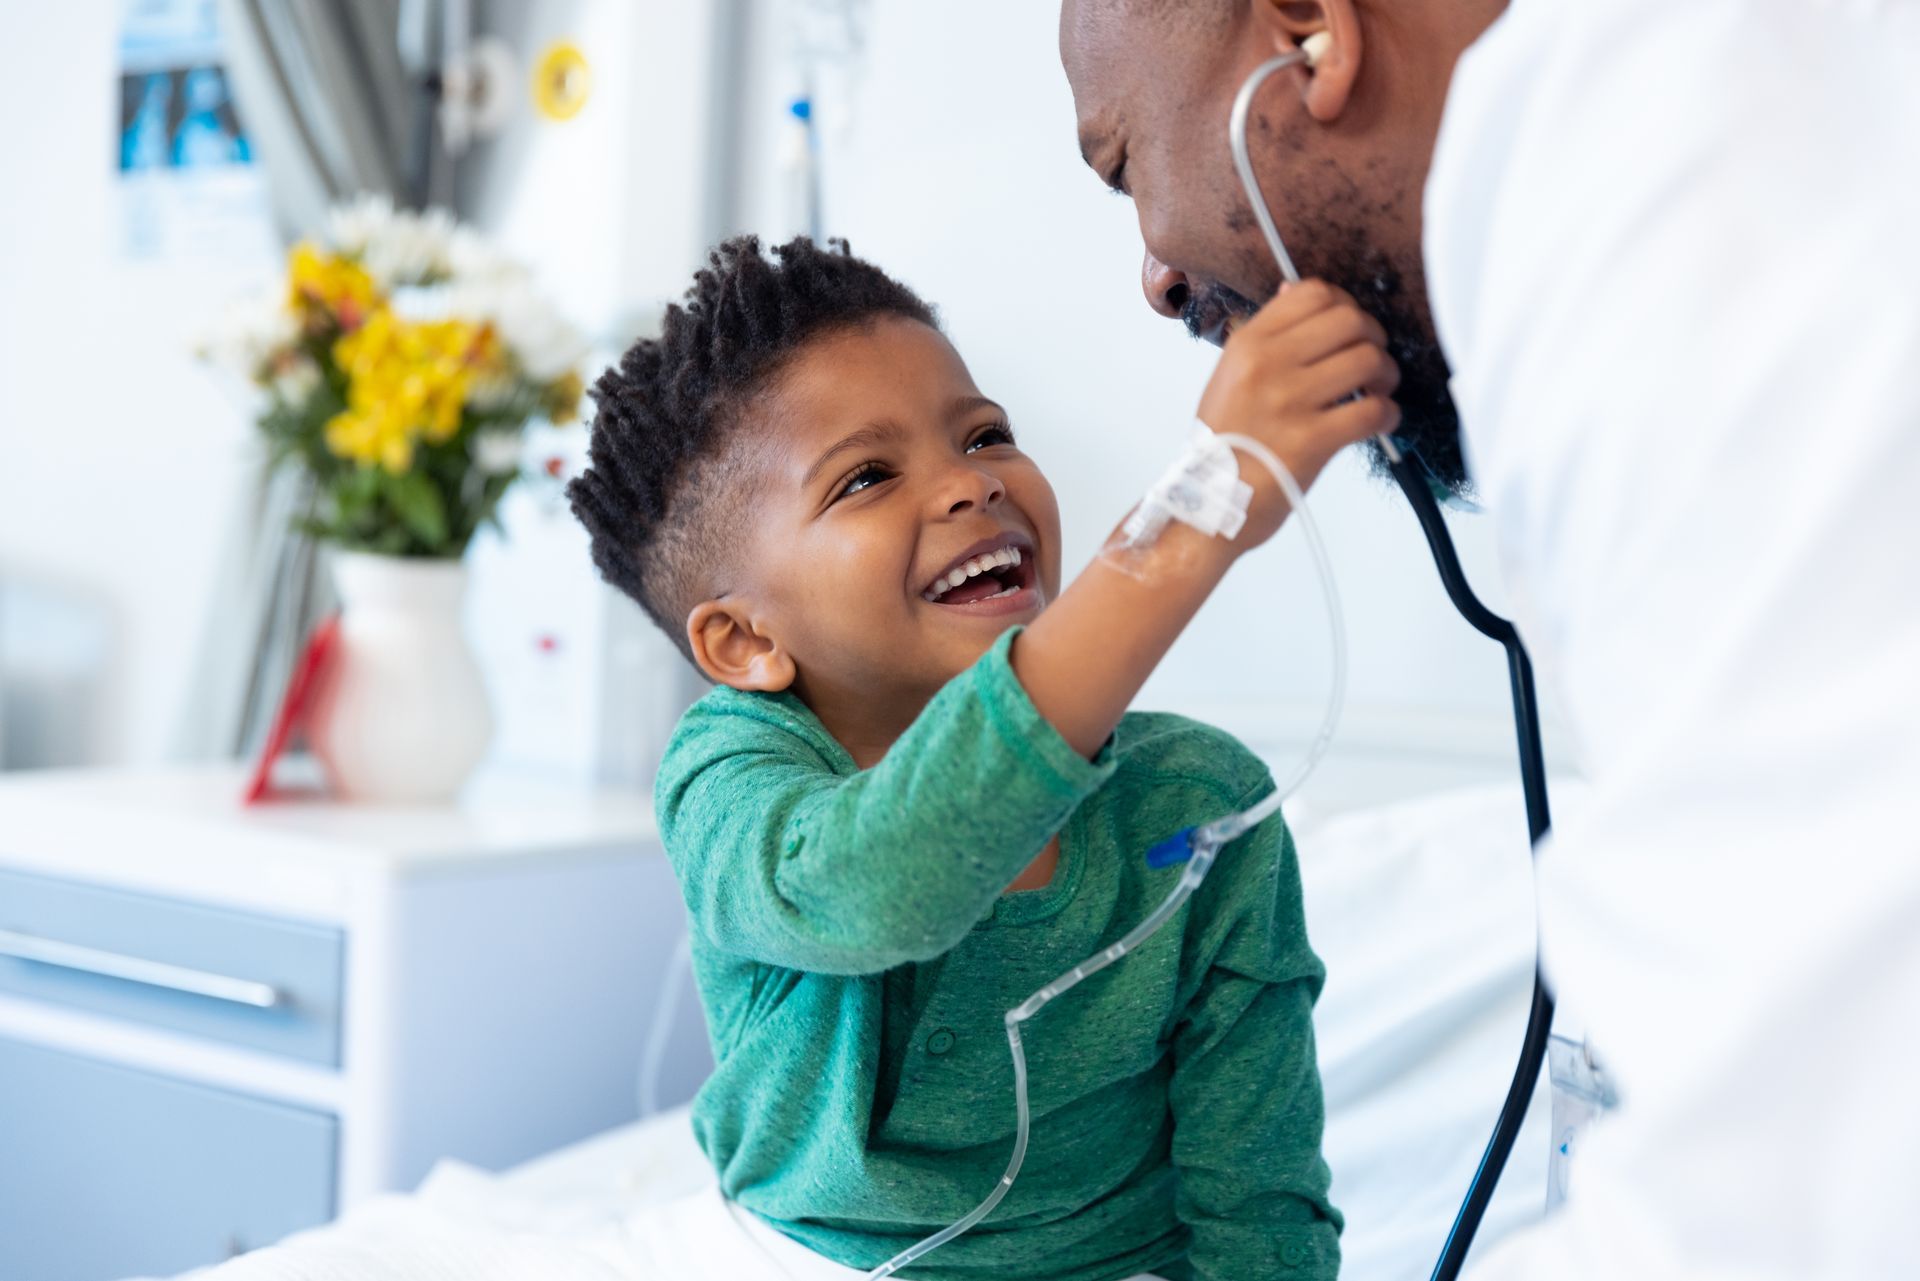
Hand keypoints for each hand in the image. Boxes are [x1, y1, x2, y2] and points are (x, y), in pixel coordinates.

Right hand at [1195, 280, 1400, 544]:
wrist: (1206, 504)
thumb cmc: (1225, 443)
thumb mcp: (1230, 376)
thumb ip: (1265, 336)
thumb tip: (1296, 290)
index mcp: (1248, 343)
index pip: (1314, 292)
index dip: (1345, 304)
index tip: (1348, 331)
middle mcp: (1267, 364)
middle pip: (1350, 320)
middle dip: (1374, 339)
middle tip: (1371, 363)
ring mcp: (1289, 402)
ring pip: (1368, 360)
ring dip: (1386, 375)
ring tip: (1378, 391)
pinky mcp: (1311, 441)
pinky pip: (1372, 410)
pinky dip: (1387, 414)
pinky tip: (1378, 422)